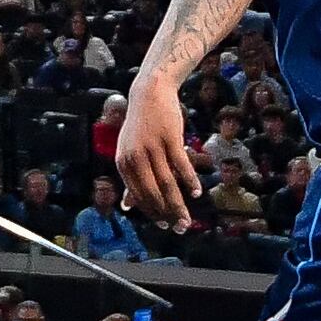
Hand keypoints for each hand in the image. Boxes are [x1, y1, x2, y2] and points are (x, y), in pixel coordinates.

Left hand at [116, 79, 198, 217]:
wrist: (149, 93)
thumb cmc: (140, 126)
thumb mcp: (130, 152)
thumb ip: (130, 180)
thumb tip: (127, 207)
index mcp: (124, 163)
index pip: (138, 195)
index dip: (152, 212)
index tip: (164, 224)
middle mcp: (135, 158)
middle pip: (153, 193)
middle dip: (168, 213)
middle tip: (180, 227)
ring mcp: (152, 148)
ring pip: (167, 183)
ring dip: (179, 203)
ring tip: (187, 218)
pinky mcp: (169, 138)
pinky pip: (181, 165)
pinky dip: (190, 181)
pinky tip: (196, 192)